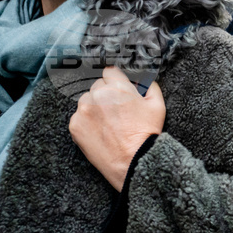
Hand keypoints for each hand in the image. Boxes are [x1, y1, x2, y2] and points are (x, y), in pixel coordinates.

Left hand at [69, 67, 165, 191]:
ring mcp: (83, 111)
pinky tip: (100, 131)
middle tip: (116, 109)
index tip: (118, 87)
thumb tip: (143, 78)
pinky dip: (87, 121)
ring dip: (95, 106)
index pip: (109, 70)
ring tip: (108, 122)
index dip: (115, 79)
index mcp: (117, 87)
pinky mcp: (75, 126)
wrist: (132, 162)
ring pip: (86, 100)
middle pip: (97, 85)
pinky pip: (79, 117)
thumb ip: (150, 85)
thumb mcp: (157, 105)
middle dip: (106, 93)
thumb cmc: (146, 134)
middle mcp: (97, 95)